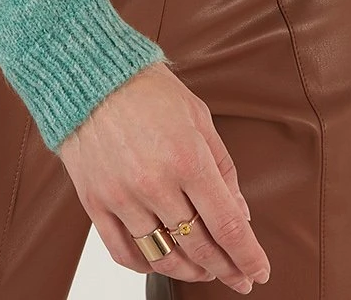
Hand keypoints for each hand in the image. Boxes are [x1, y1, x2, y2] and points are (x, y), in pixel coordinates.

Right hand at [57, 61, 271, 289]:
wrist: (91, 73)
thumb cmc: (148, 90)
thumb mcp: (199, 117)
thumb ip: (222, 167)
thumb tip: (239, 212)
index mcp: (187, 159)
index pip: (227, 226)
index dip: (248, 256)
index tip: (259, 272)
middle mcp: (155, 183)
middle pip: (199, 247)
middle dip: (226, 269)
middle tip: (238, 276)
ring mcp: (122, 196)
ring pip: (163, 256)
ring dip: (190, 270)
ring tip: (203, 269)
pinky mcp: (95, 202)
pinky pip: (123, 252)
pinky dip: (146, 264)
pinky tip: (161, 258)